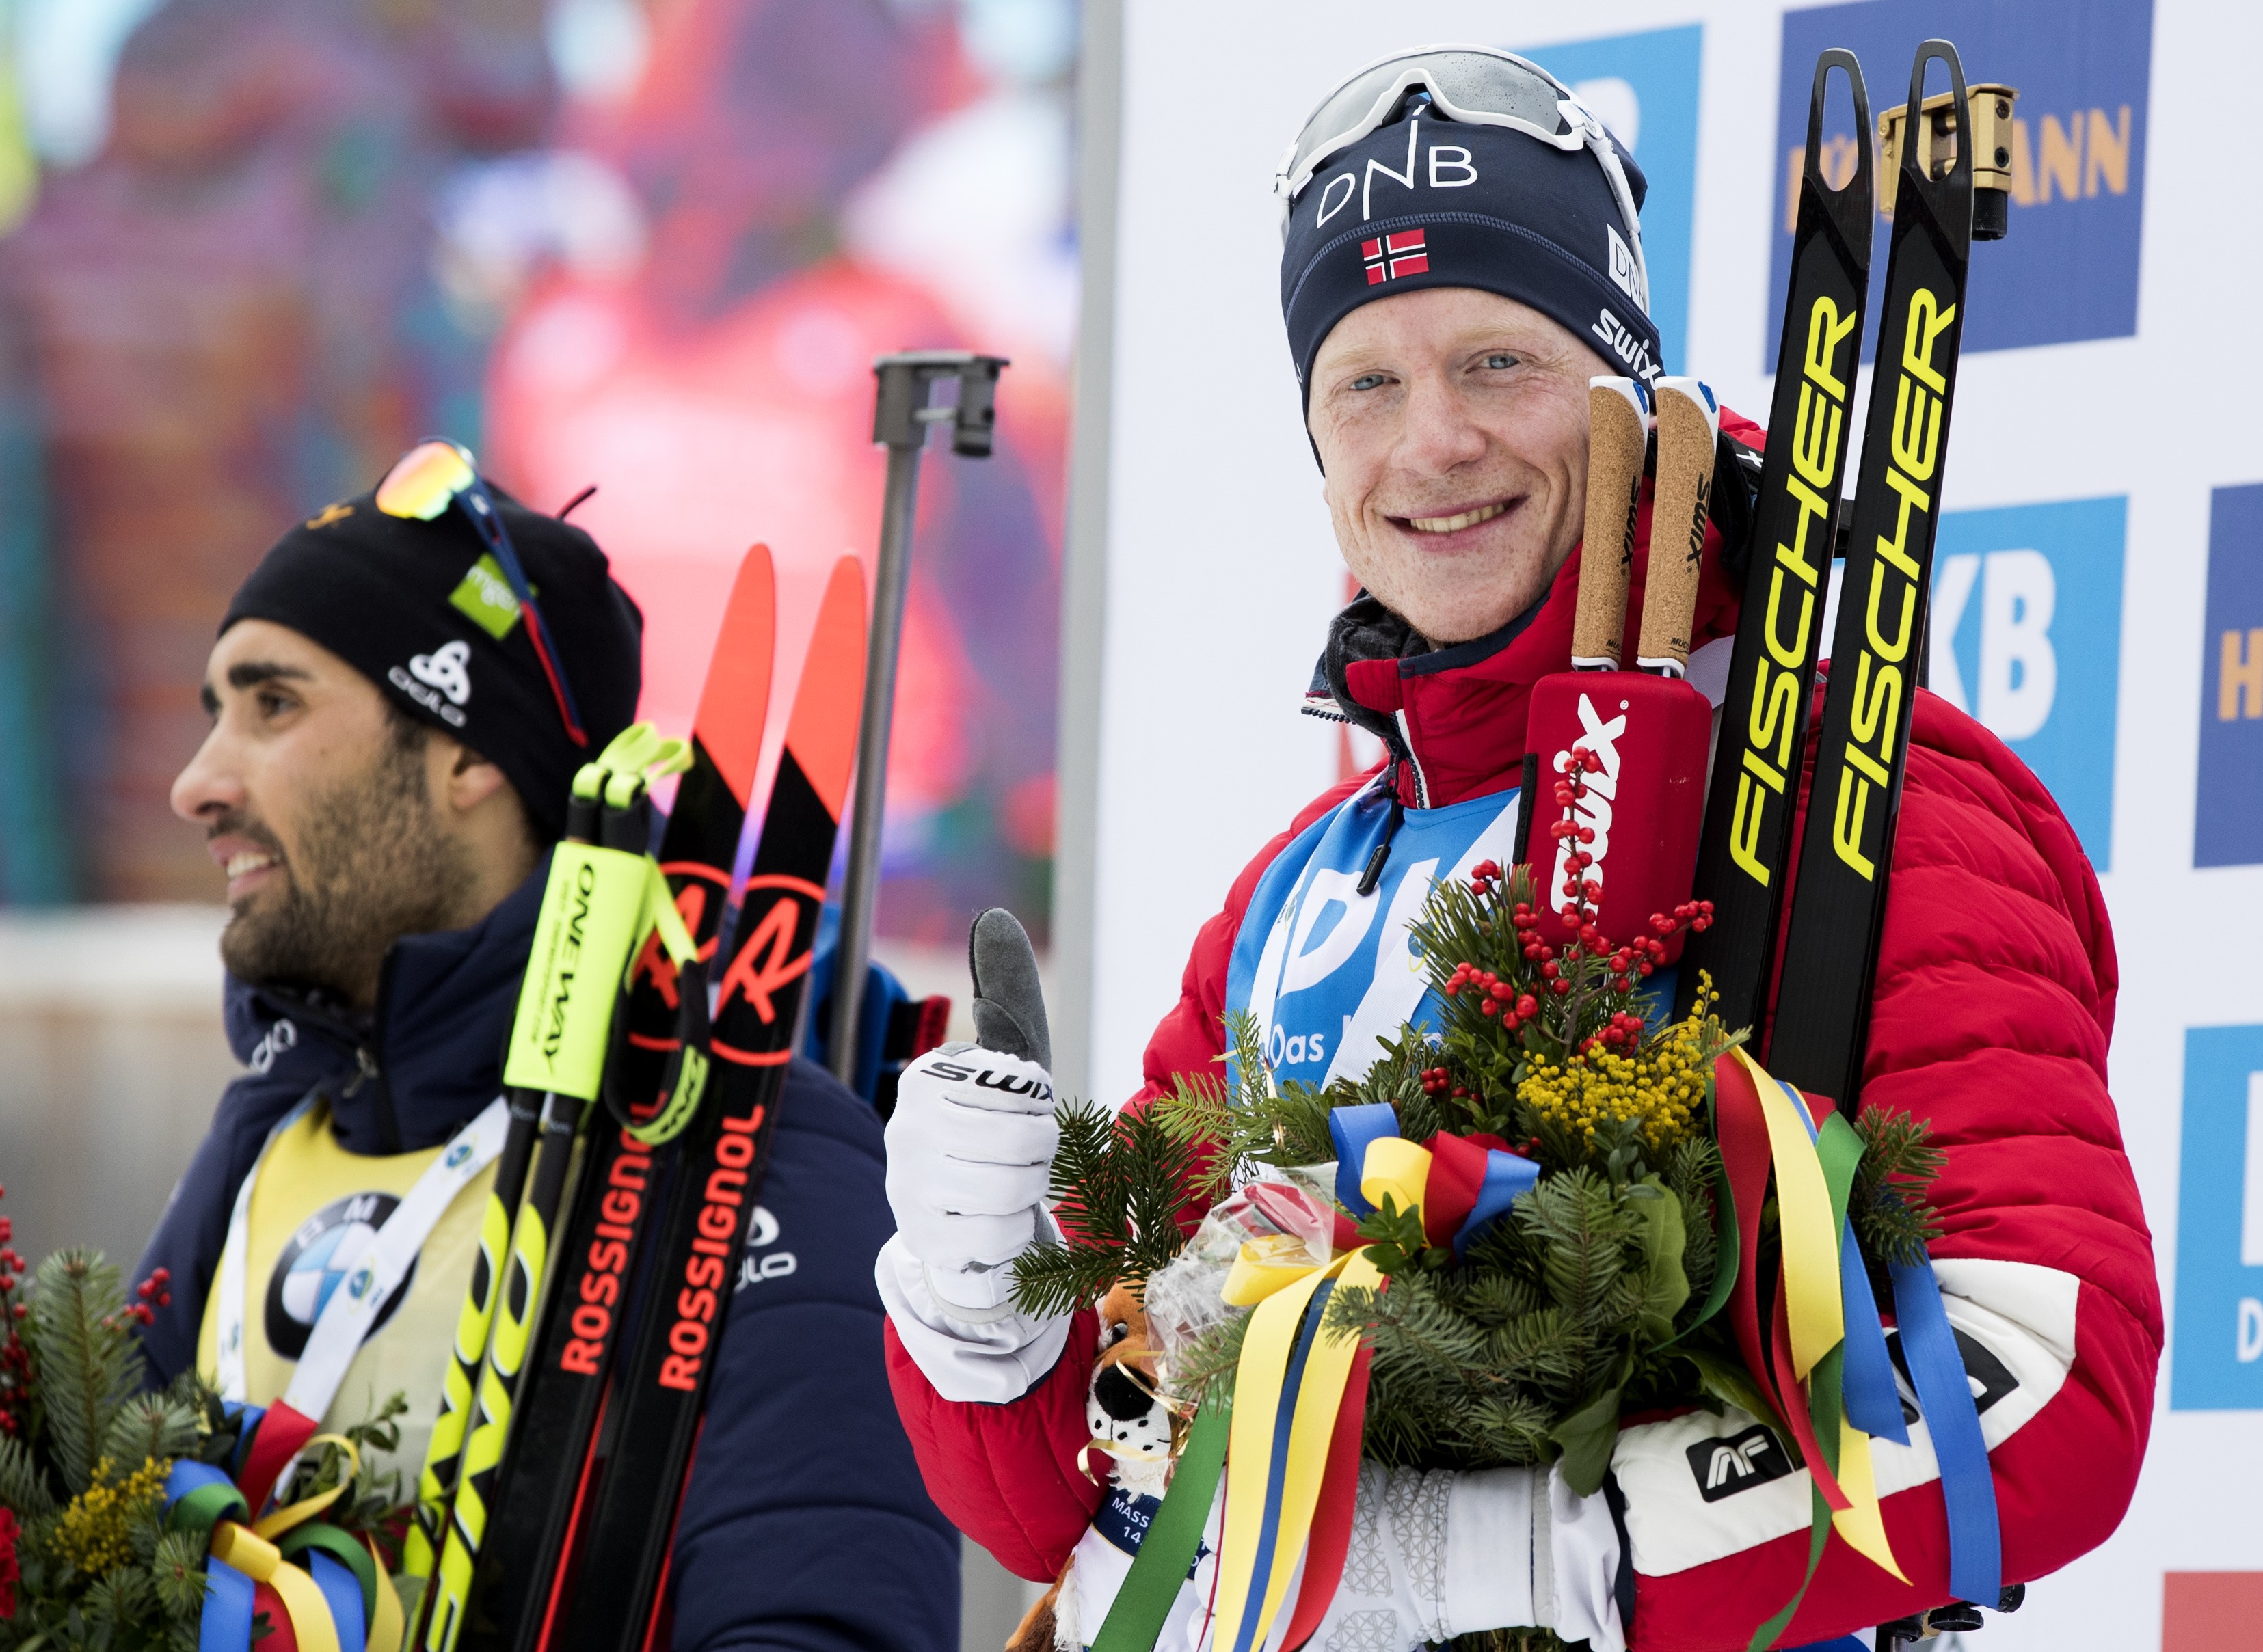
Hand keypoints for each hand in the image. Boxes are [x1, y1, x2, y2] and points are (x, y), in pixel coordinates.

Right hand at [884, 1044, 1057, 1314]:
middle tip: (1041, 1148)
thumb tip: (1032, 1082)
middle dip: (1044, 1146)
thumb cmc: (967, 1125)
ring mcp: (910, 1186)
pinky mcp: (920, 1233)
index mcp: (923, 1084)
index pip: (1009, 1087)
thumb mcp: (977, 1085)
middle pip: (1015, 1141)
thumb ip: (1007, 1074)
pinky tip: (1014, 1216)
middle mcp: (909, 1132)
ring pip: (1007, 1191)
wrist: (924, 1182)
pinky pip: (994, 1236)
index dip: (1038, 1101)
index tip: (1039, 1109)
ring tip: (1030, 1179)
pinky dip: (1019, 1229)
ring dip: (1035, 1185)